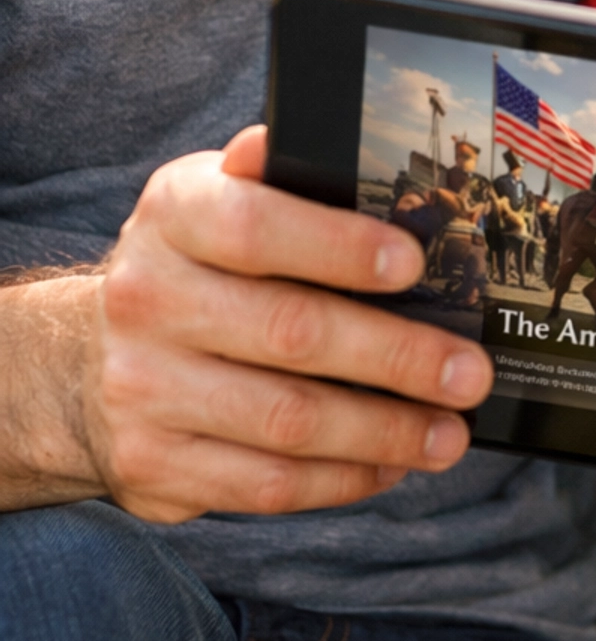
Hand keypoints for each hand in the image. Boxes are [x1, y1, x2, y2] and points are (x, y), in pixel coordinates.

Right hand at [73, 126, 492, 522]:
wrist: (81, 362)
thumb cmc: (192, 267)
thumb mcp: (214, 199)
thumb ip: (277, 176)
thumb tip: (351, 156)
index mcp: (173, 216)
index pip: (255, 226)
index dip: (338, 247)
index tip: (414, 266)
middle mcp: (146, 299)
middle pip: (290, 333)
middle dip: (397, 358)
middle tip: (468, 375)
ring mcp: (143, 389)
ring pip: (286, 421)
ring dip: (384, 432)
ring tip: (449, 433)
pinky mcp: (153, 464)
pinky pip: (264, 484)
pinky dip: (342, 479)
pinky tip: (390, 463)